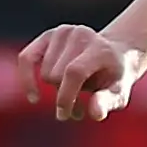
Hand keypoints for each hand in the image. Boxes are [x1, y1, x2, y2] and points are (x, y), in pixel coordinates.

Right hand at [21, 24, 144, 121]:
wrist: (115, 55)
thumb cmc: (115, 79)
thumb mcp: (119, 93)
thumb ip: (107, 102)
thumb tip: (95, 113)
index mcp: (100, 49)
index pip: (74, 72)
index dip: (66, 96)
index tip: (64, 114)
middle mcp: (80, 34)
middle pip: (56, 76)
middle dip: (65, 93)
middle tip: (81, 99)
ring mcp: (63, 32)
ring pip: (44, 73)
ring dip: (56, 87)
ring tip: (75, 88)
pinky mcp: (49, 35)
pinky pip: (26, 58)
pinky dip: (26, 77)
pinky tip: (34, 97)